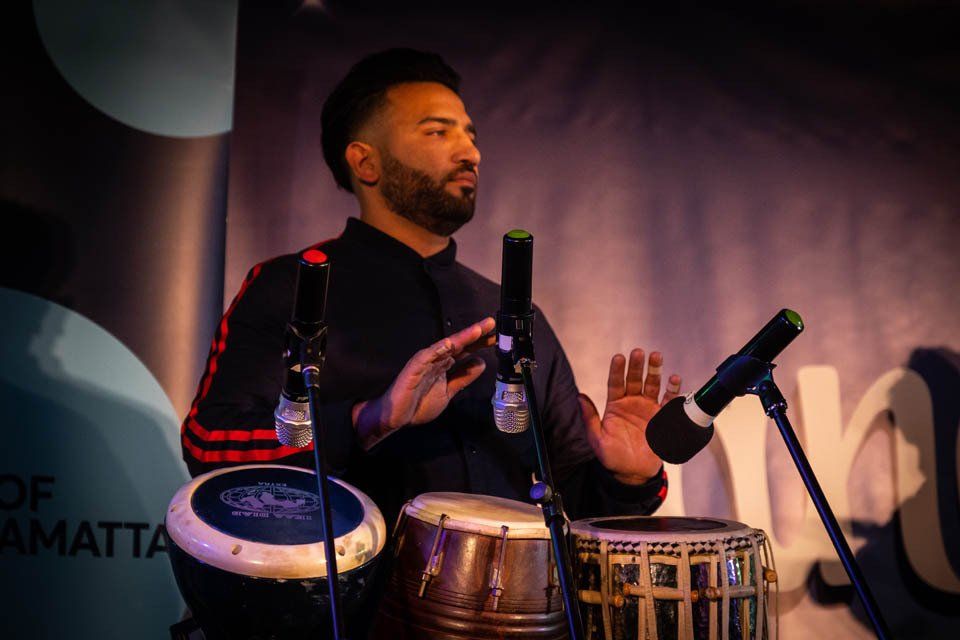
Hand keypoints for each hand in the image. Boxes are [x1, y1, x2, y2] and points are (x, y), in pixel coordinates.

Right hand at [353, 317, 495, 449]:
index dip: (480, 343)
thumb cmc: (417, 404)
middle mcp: (436, 360)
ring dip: (461, 337)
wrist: (396, 417)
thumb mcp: (448, 392)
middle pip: (459, 343)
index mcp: (444, 365)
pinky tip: (449, 343)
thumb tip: (480, 364)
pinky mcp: (414, 368)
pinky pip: (426, 357)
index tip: (496, 336)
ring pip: (446, 346)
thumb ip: (463, 378)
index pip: (465, 350)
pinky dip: (438, 349)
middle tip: (491, 324)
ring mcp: (425, 362)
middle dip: (475, 333)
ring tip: (477, 330)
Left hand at [579, 349, 681, 484]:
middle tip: (638, 352)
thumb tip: (579, 397)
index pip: (615, 383)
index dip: (617, 370)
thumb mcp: (597, 438)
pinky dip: (672, 390)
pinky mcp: (662, 418)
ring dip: (654, 370)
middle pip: (634, 379)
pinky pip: (669, 401)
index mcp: (615, 405)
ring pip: (652, 385)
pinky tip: (674, 379)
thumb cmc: (612, 457)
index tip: (618, 357)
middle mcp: (632, 403)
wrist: (633, 473)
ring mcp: (648, 408)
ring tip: (656, 357)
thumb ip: (589, 417)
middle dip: (637, 365)